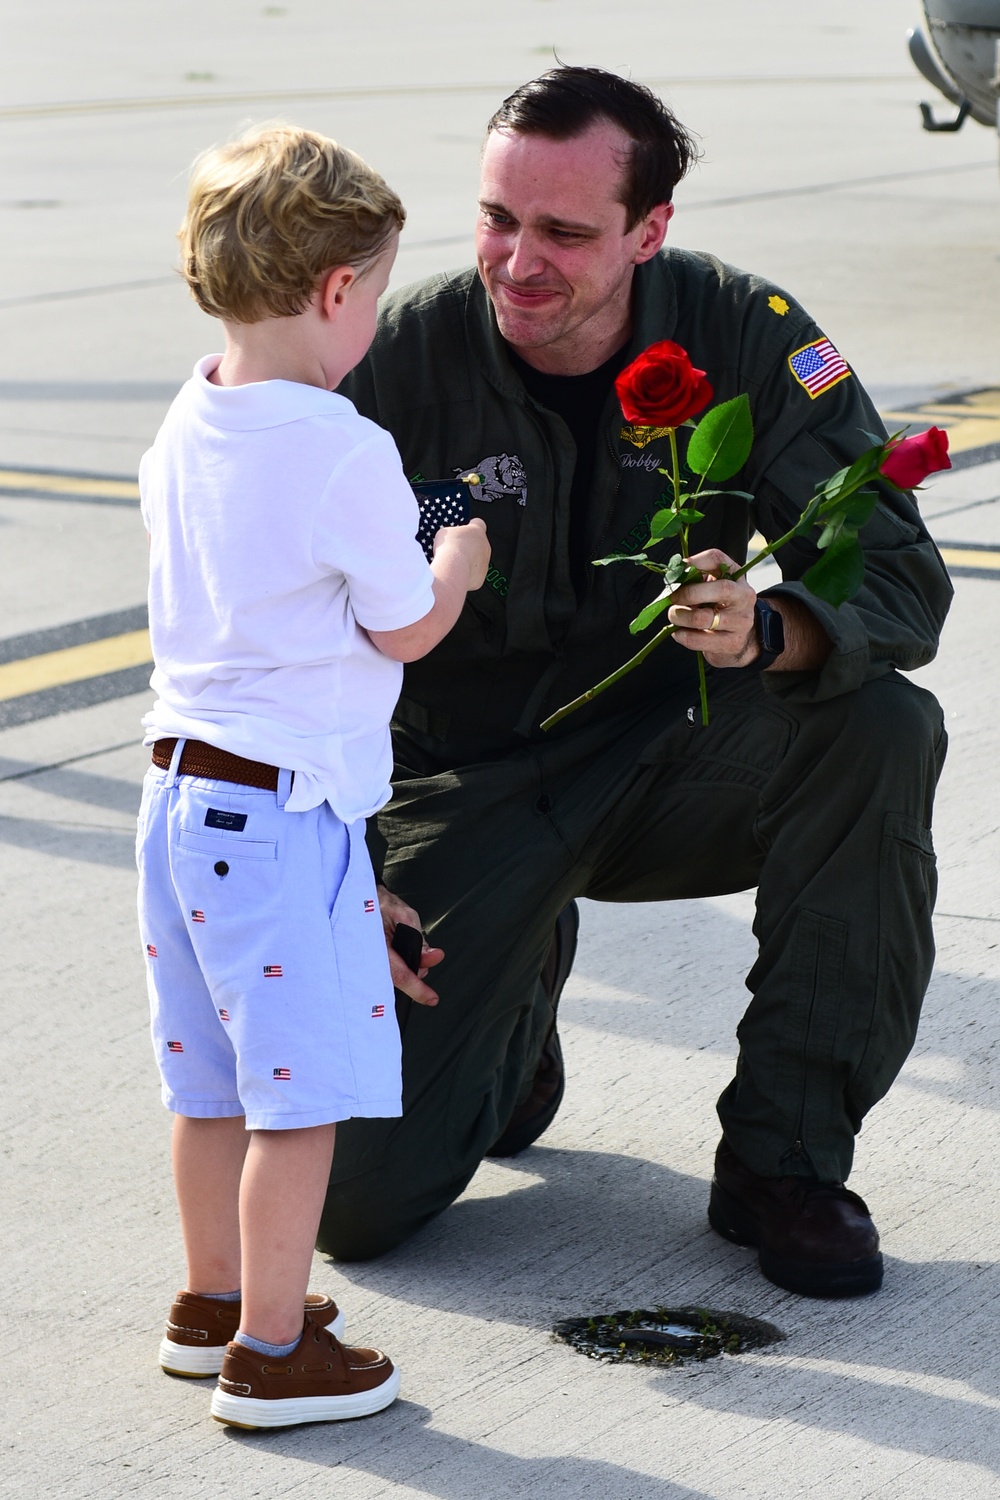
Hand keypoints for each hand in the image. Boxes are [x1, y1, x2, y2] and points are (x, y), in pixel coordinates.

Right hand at [377, 884, 443, 1005]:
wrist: (360, 901)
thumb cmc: (377, 904)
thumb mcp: (404, 914)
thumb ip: (418, 938)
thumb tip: (431, 956)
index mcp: (376, 947)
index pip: (400, 974)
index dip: (417, 989)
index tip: (431, 998)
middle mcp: (370, 959)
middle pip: (400, 978)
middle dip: (416, 969)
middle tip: (424, 954)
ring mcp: (369, 963)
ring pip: (397, 975)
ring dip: (408, 965)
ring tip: (404, 943)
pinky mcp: (371, 963)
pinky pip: (390, 970)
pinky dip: (400, 963)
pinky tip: (398, 950)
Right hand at [434, 516, 490, 590]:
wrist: (452, 570)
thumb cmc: (449, 549)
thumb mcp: (445, 533)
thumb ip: (452, 533)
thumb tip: (452, 538)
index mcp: (477, 531)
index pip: (478, 523)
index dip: (470, 526)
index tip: (464, 530)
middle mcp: (485, 546)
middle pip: (478, 545)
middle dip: (468, 547)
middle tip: (454, 550)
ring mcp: (485, 563)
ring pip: (477, 561)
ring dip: (467, 562)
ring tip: (453, 564)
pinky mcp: (480, 578)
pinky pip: (473, 576)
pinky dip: (465, 575)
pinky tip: (455, 574)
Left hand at [667, 548, 759, 667]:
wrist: (741, 637)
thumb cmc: (721, 608)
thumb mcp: (714, 587)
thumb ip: (696, 578)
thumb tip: (672, 574)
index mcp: (736, 578)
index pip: (718, 559)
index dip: (696, 561)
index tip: (679, 569)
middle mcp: (743, 598)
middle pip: (721, 589)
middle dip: (689, 593)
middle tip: (673, 598)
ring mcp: (740, 622)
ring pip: (703, 618)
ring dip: (680, 617)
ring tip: (674, 616)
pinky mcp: (731, 643)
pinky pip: (698, 640)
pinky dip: (682, 635)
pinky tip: (680, 632)